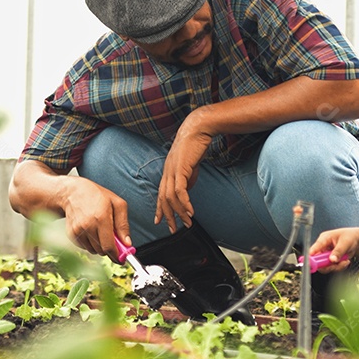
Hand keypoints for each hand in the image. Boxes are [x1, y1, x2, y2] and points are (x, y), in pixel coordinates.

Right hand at [62, 178, 130, 261]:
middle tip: (112, 240)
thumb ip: (123, 225)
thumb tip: (127, 243)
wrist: (72, 192)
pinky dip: (90, 243)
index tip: (121, 259)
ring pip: (93, 250)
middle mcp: (88, 225)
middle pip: (102, 250)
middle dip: (109, 249)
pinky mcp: (71, 234)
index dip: (116, 255)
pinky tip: (90, 231)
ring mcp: (78, 230)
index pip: (109, 246)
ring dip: (99, 246)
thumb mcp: (117, 204)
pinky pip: (84, 247)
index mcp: (101, 218)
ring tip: (100, 231)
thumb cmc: (97, 195)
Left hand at [155, 107, 211, 232]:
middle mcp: (166, 173)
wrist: (198, 129)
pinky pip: (180, 190)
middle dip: (168, 216)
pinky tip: (190, 211)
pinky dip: (184, 202)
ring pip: (171, 197)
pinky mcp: (180, 168)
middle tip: (173, 229)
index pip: (160, 194)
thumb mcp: (190, 167)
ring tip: (188, 222)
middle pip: (163, 199)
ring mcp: (172, 170)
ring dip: (180, 212)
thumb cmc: (195, 146)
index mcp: (167, 172)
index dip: (159, 209)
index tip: (160, 222)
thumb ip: (187, 180)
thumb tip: (186, 193)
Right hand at [307, 228, 358, 273]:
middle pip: (318, 261)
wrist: (356, 241)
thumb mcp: (345, 242)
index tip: (312, 264)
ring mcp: (326, 255)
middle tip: (337, 264)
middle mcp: (323, 248)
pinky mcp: (330, 261)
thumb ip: (339, 251)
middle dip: (328, 265)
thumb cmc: (350, 236)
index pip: (314, 249)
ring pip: (325, 267)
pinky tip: (345, 261)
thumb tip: (332, 259)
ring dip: (336, 267)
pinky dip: (339, 267)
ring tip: (345, 261)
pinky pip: (331, 268)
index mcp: (323, 239)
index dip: (311, 257)